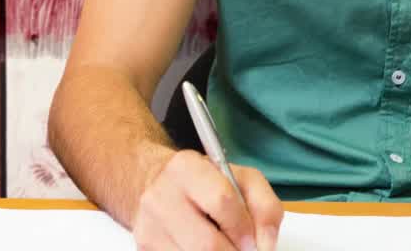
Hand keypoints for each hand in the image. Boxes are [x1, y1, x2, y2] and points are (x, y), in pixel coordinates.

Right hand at [132, 149, 282, 250]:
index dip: (244, 228)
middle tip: (241, 250)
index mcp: (186, 169)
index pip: (222, 201)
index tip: (252, 241)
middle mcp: (160, 196)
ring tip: (222, 246)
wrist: (154, 184)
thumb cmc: (204, 183)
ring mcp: (148, 225)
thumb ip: (264, 207)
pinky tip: (202, 248)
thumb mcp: (240, 180)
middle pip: (207, 244)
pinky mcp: (145, 247)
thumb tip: (266, 245)